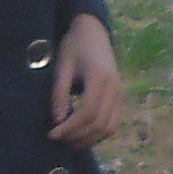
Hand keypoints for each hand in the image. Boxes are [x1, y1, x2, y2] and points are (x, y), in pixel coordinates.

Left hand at [50, 12, 125, 148]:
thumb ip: (59, 92)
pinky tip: (81, 134)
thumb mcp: (62, 65)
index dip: (70, 127)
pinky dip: (98, 134)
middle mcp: (115, 87)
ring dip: (89, 139)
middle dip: (77, 136)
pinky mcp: (120, 98)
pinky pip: (113, 123)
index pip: (88, 112)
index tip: (52, 133)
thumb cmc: (74, 46)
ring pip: (109, 127)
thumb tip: (57, 121)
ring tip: (68, 141)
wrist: (94, 32)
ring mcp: (120, 93)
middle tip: (57, 139)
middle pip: (100, 123)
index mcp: (100, 77)